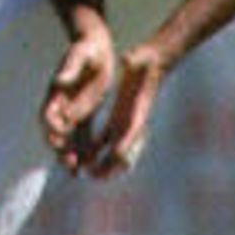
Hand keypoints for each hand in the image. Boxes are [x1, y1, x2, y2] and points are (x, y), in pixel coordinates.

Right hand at [40, 24, 115, 175]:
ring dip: (69, 154)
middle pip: (54, 132)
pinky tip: (89, 164)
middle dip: (59, 148)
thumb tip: (59, 81)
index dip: (52, 128)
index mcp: (56, 91)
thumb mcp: (79, 55)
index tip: (58, 139)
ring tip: (76, 173)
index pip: (48, 114)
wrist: (93, 45)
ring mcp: (71, 110)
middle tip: (69, 164)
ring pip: (67, 137)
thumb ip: (70, 68)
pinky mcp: (84, 113)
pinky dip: (83, 149)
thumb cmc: (86, 48)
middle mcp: (60, 104)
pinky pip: (82, 135)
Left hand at [86, 44, 163, 178]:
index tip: (116, 158)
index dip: (124, 145)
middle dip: (111, 165)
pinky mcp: (118, 119)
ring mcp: (125, 122)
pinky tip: (83, 158)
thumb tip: (129, 58)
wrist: (151, 64)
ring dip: (101, 162)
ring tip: (85, 173)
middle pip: (124, 149)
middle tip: (94, 176)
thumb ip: (135, 60)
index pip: (133, 132)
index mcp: (138, 110)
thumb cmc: (145, 60)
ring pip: (112, 149)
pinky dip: (96, 149)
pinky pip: (106, 139)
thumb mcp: (139, 58)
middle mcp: (132, 120)